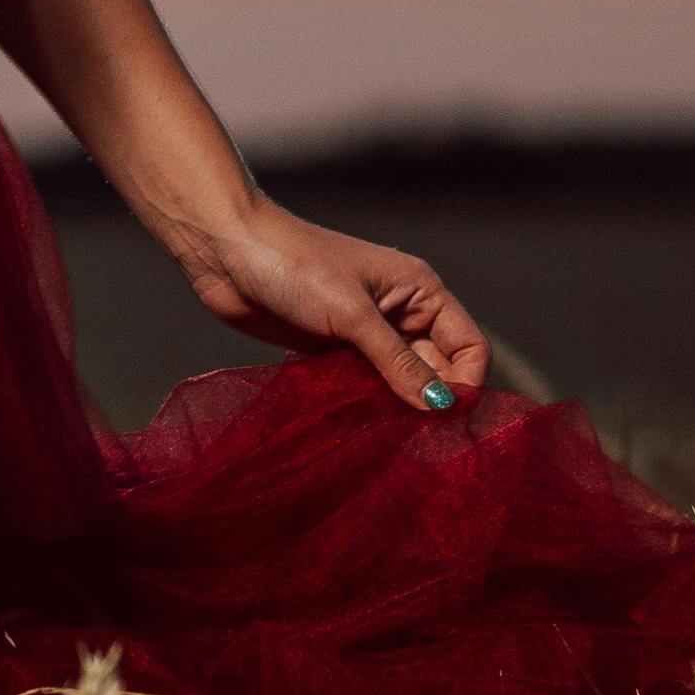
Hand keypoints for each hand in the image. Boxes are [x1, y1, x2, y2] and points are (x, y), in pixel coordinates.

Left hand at [172, 194, 486, 414]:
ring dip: (395, 410)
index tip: (444, 421)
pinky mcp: (333, 350)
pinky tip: (356, 427)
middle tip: (415, 443)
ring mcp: (366, 333)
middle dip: (429, 404)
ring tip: (385, 437)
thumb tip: (441, 408)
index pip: (469, 348)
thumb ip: (397, 363)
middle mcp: (400, 313)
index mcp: (420, 292)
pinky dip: (365, 407)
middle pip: (438, 371)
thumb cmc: (293, 266)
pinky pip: (364, 387)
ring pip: (400, 384)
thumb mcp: (352, 315)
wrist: (225, 250)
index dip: (465, 385)